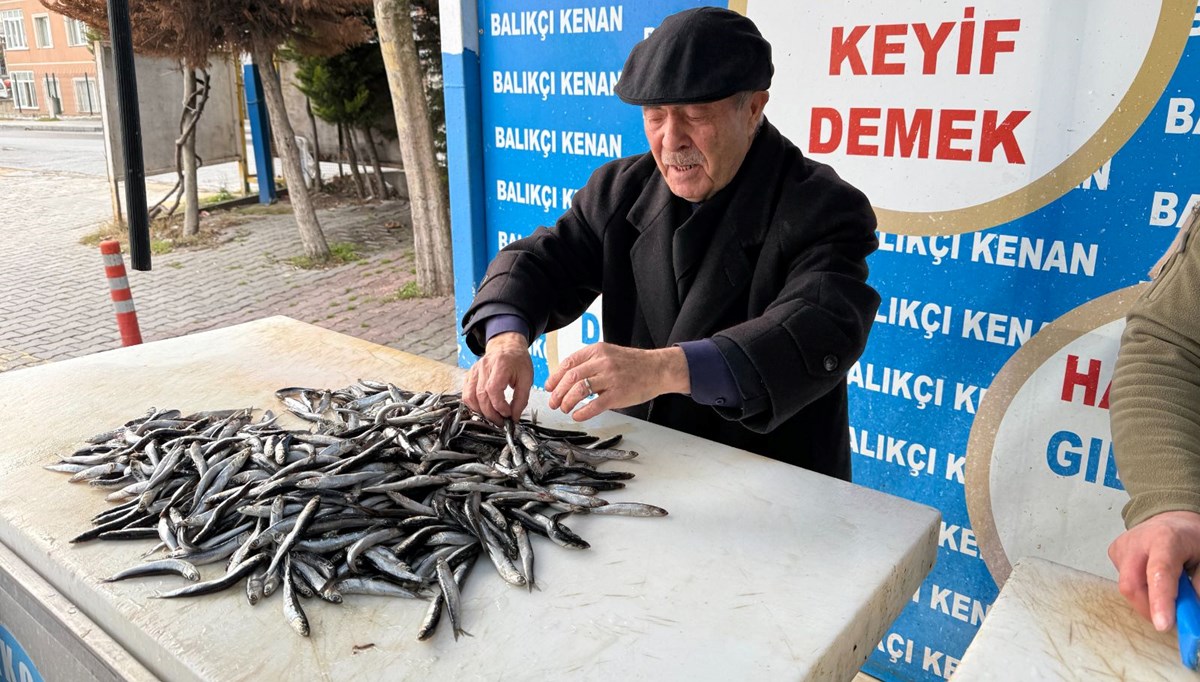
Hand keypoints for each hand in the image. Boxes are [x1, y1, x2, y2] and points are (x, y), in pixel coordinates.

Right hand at [462, 332, 532, 424]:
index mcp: (500, 365)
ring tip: (492, 417)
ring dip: (480, 411)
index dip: (499, 406)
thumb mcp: (527, 379)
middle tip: (501, 422)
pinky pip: (466, 394)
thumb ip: (521, 399)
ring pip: (470, 396)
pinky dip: (473, 405)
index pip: (493, 389)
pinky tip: (483, 409)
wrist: (507, 347)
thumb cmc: (517, 361)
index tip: (507, 414)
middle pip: (480, 395)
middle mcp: (484, 367)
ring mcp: (474, 371)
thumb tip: (514, 417)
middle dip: (490, 413)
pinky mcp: (470, 375)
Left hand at [545, 342, 688, 421]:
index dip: (554, 377)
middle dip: (557, 393)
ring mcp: (611, 378)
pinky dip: (582, 412)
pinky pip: (594, 405)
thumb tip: (567, 378)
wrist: (658, 369)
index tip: (549, 387)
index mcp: (597, 351)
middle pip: (570, 378)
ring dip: (567, 402)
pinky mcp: (618, 394)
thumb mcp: (609, 354)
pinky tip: (577, 416)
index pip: (568, 363)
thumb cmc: (633, 364)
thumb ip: (590, 363)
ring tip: (565, 409)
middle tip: (553, 403)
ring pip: (579, 390)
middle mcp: (602, 362)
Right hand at [1108, 510, 1199, 630]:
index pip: (1159, 572)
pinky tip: (1150, 577)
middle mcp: (1138, 541)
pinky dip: (1140, 589)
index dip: (1160, 600)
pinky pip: (1124, 582)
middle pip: (1132, 585)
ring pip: (1127, 587)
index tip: (1164, 625)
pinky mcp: (1114, 553)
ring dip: (1147, 599)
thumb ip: (1198, 586)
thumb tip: (1191, 616)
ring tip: (1164, 590)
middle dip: (1149, 608)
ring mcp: (1122, 547)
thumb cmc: (1191, 540)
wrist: (1171, 519)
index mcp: (1166, 539)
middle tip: (1169, 617)